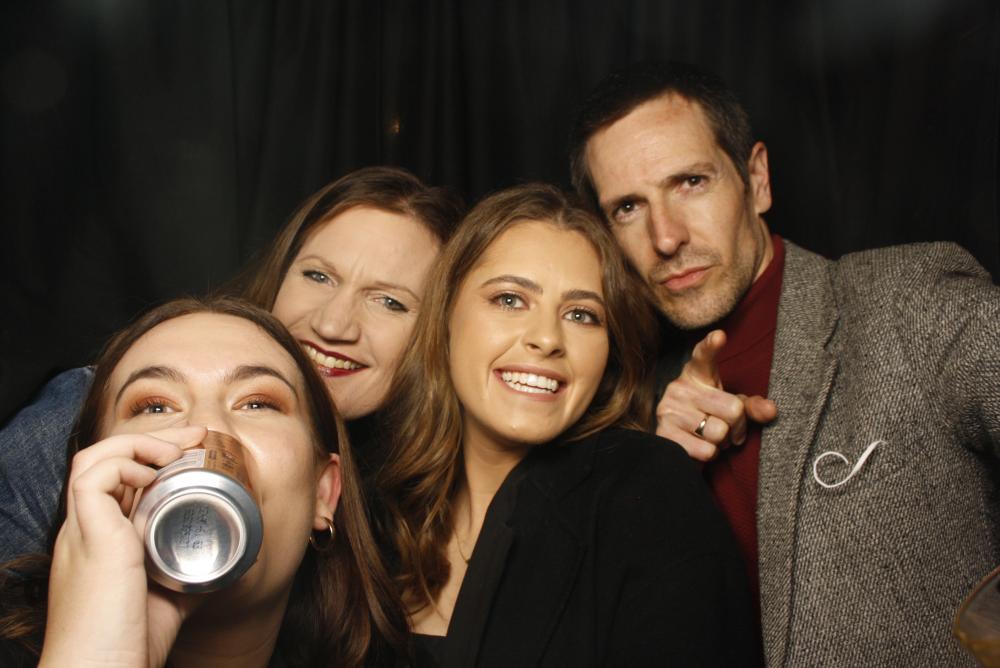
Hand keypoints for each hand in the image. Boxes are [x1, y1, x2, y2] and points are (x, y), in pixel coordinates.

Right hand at [39, 425, 205, 667]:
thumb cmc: (130, 642)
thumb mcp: (170, 595)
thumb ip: (194, 573)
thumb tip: (237, 559)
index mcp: (100, 540)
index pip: (116, 480)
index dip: (151, 458)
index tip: (192, 450)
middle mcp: (86, 530)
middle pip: (106, 460)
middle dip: (152, 439)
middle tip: (194, 437)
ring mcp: (82, 531)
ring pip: (91, 459)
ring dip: (136, 444)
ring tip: (176, 450)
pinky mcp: (85, 535)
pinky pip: (90, 476)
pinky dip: (123, 463)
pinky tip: (153, 475)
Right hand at [656, 330, 776, 461]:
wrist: (676, 441)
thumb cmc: (709, 417)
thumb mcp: (732, 406)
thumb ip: (752, 406)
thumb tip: (771, 411)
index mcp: (697, 373)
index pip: (704, 355)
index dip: (711, 346)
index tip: (719, 336)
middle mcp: (680, 387)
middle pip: (733, 410)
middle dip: (738, 427)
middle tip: (727, 429)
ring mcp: (669, 409)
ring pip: (719, 432)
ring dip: (722, 443)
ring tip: (710, 437)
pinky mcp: (664, 434)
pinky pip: (706, 450)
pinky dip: (710, 455)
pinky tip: (699, 447)